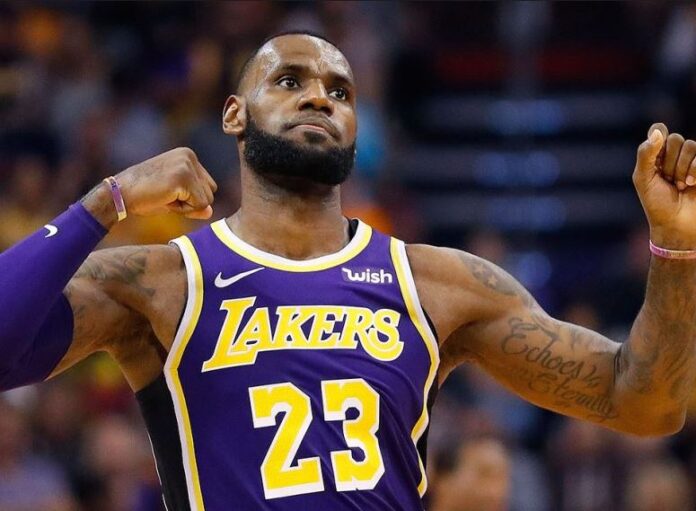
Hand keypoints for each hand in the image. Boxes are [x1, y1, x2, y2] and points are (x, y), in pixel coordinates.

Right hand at [116, 147, 217, 219]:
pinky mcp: (183, 177)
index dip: (190, 198)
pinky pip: (199, 205)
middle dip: (191, 202)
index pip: (208, 186)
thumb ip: (195, 202)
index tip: (168, 192)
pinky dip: (183, 210)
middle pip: (210, 192)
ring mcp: (187, 165)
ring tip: (165, 196)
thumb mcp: (175, 198)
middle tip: (165, 196)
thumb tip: (210, 212)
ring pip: (206, 200)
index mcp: (187, 155)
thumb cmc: (144, 195)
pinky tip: (165, 200)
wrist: (119, 193)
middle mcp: (189, 156)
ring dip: (187, 207)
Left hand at [633, 123, 695, 248]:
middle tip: (667, 180)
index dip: (658, 137)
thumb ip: (646, 154)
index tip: (655, 154)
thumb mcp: (643, 179)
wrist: (677, 225)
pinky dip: (695, 171)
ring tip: (680, 185)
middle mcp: (675, 155)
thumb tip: (658, 131)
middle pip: (675, 138)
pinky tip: (691, 185)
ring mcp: (693, 161)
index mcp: (656, 155)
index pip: (659, 129)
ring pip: (691, 146)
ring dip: (682, 169)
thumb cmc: (657, 204)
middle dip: (669, 162)